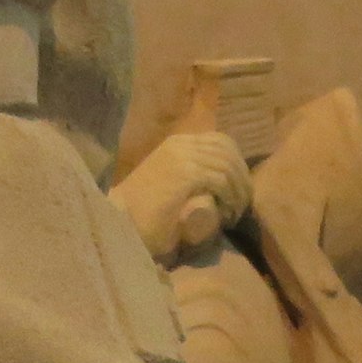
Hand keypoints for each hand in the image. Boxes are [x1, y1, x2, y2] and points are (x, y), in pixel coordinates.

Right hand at [113, 129, 251, 261]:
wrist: (119, 221)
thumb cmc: (143, 210)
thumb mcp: (170, 182)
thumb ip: (190, 173)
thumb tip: (222, 180)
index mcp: (178, 143)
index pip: (221, 141)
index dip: (237, 163)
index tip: (240, 190)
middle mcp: (181, 145)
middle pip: (228, 151)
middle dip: (242, 178)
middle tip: (242, 204)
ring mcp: (182, 157)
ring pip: (227, 166)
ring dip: (238, 191)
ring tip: (235, 213)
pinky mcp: (184, 174)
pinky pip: (220, 180)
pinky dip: (230, 198)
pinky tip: (227, 215)